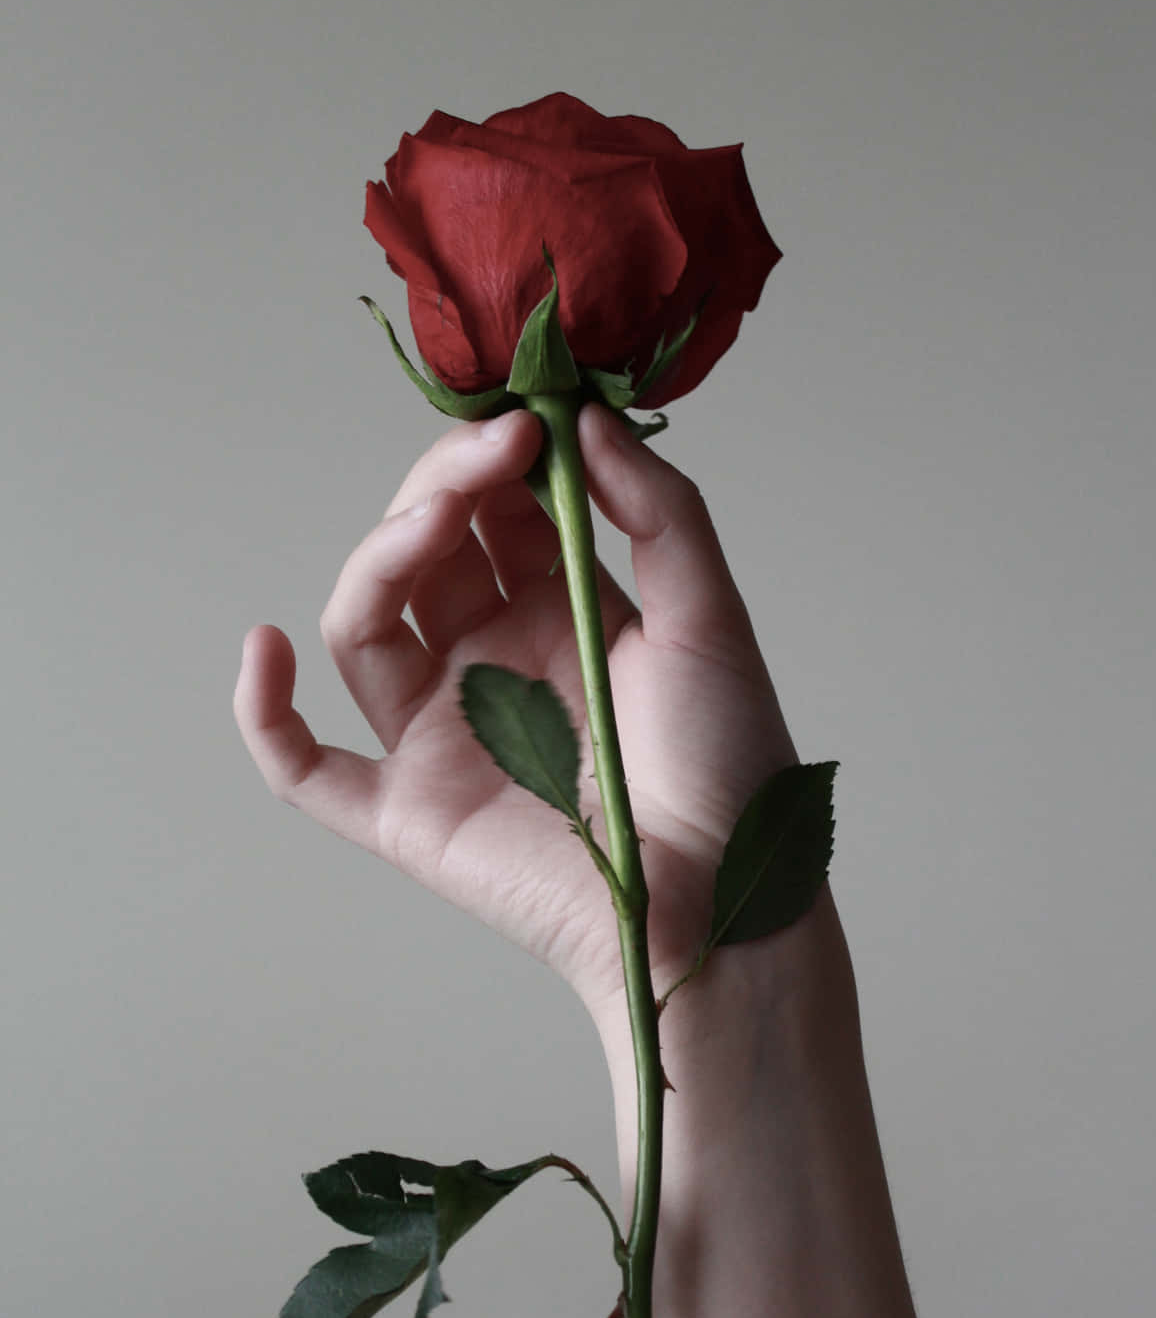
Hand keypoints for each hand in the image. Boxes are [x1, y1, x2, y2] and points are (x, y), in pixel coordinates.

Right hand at [234, 403, 795, 1020]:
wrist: (729, 899)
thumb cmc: (729, 766)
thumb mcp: (709, 617)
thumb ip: (656, 513)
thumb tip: (584, 420)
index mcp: (558, 611)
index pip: (493, 511)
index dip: (496, 459)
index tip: (527, 418)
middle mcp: (489, 661)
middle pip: (422, 552)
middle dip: (446, 486)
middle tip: (495, 450)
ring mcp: (441, 733)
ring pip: (364, 624)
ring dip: (381, 557)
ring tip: (435, 516)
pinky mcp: (408, 811)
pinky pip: (306, 768)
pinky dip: (265, 714)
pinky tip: (265, 648)